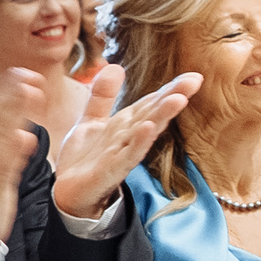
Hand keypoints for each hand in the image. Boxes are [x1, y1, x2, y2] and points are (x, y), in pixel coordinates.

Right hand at [0, 71, 42, 243]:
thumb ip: (10, 153)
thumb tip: (24, 133)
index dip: (8, 94)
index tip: (21, 73)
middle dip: (11, 96)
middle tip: (26, 72)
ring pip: (0, 137)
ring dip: (13, 114)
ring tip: (27, 92)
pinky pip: (3, 170)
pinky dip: (13, 154)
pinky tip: (23, 138)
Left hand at [52, 67, 201, 218]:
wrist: (66, 194)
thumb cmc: (84, 160)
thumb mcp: (91, 121)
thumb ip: (102, 96)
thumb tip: (116, 66)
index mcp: (124, 124)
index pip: (150, 102)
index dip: (170, 88)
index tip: (194, 75)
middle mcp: (127, 138)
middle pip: (152, 113)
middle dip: (172, 96)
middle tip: (195, 81)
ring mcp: (121, 154)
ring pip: (144, 132)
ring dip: (160, 116)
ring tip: (177, 100)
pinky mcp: (109, 171)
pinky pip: (125, 155)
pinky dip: (137, 142)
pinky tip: (147, 129)